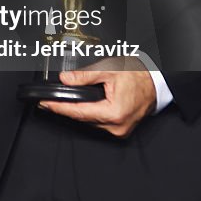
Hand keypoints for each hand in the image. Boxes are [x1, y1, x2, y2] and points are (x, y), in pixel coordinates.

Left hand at [39, 62, 156, 136]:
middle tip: (47, 102)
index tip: (44, 105)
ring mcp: (119, 130)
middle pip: (83, 118)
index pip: (78, 112)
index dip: (58, 108)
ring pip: (90, 122)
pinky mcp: (121, 129)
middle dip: (65, 109)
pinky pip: (99, 123)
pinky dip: (89, 114)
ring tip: (61, 104)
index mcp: (113, 113)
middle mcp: (116, 126)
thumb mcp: (109, 70)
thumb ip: (85, 75)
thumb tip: (65, 79)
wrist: (155, 81)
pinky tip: (80, 107)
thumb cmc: (138, 75)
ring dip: (77, 112)